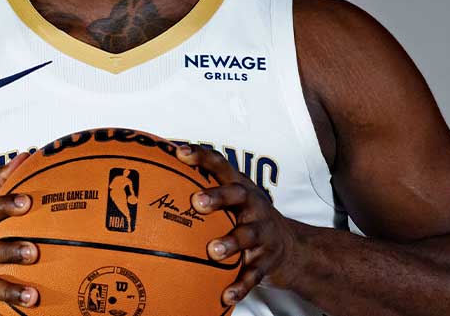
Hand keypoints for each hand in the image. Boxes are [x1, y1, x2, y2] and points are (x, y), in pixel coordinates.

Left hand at [176, 143, 297, 305]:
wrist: (293, 249)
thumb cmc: (249, 219)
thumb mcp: (234, 201)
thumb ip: (204, 192)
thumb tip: (156, 183)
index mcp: (241, 189)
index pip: (221, 166)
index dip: (202, 157)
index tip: (180, 153)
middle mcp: (254, 206)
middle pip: (237, 195)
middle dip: (218, 196)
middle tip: (196, 202)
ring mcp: (263, 233)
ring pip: (247, 236)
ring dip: (231, 242)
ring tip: (213, 251)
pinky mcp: (267, 261)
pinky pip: (253, 274)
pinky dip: (240, 285)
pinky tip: (225, 295)